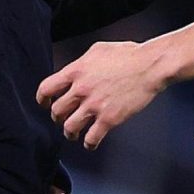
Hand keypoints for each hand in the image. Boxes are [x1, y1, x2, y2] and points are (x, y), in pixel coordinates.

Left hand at [37, 41, 165, 149]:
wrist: (150, 66)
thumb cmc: (128, 55)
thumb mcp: (98, 50)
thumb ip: (81, 62)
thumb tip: (74, 71)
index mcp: (76, 71)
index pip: (46, 89)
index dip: (43, 100)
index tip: (45, 104)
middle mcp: (82, 89)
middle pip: (57, 111)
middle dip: (58, 117)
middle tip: (63, 119)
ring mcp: (95, 105)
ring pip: (69, 128)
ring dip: (70, 133)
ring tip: (74, 133)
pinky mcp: (109, 119)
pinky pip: (91, 138)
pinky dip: (89, 143)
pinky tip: (91, 142)